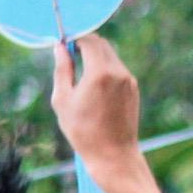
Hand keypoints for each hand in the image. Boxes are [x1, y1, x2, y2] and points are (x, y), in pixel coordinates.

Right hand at [52, 34, 140, 164]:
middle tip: (68, 55)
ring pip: (110, 55)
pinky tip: (92, 86)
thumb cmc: (82, 130)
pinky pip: (117, 69)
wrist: (113, 154)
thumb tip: (60, 47)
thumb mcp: (62, 99)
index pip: (89, 40)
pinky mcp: (133, 89)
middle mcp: (118, 72)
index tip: (62, 44)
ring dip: (94, 56)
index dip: (74, 38)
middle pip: (102, 44)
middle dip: (85, 44)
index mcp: (100, 73)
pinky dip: (104, 68)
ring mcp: (129, 80)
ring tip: (79, 74)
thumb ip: (62, 69)